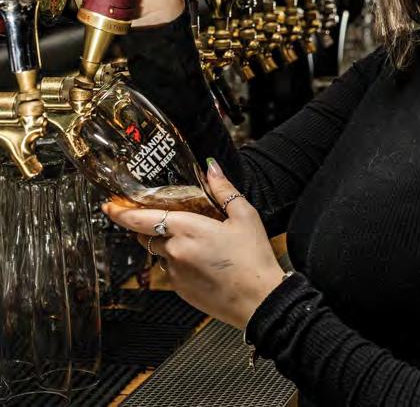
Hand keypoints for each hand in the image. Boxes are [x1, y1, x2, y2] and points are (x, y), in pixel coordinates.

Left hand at [102, 159, 285, 329]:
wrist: (260, 301)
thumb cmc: (253, 257)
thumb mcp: (244, 216)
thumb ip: (223, 189)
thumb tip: (211, 167)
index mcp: (187, 229)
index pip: (141, 219)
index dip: (120, 212)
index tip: (108, 205)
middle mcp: (175, 252)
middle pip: (147, 235)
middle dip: (150, 225)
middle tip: (166, 215)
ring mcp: (176, 274)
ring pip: (160, 253)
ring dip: (167, 243)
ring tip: (195, 240)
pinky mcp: (181, 291)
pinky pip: (171, 270)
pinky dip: (179, 261)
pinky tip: (203, 260)